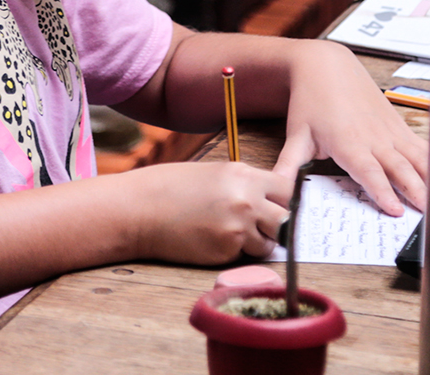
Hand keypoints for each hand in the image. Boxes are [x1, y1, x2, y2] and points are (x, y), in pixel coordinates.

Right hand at [128, 162, 292, 264]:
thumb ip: (246, 183)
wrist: (141, 210)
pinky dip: (236, 252)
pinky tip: (214, 240)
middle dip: (279, 224)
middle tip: (264, 226)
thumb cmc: (173, 188)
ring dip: (258, 242)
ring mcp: (238, 228)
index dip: (286, 200)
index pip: (288, 189)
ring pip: (269, 242)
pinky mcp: (226, 251)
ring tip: (233, 233)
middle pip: (287, 219)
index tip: (281, 206)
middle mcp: (247, 201)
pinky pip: (245, 255)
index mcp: (245, 175)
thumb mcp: (216, 173)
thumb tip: (270, 197)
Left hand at [273, 41, 428, 216]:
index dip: (383, 191)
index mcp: (348, 142)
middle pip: (399, 168)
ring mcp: (389, 131)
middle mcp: (373, 138)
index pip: (369, 171)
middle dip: (416, 191)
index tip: (396, 210)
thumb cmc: (311, 100)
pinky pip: (420, 144)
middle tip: (429, 215)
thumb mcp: (296, 135)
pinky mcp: (397, 124)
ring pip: (415, 157)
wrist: (327, 66)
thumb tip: (277, 190)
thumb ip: (289, 166)